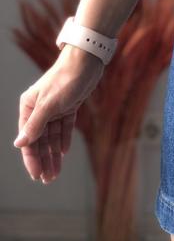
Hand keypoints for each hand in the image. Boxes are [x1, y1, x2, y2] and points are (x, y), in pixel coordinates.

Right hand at [13, 45, 104, 182]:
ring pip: (52, 135)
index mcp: (29, 106)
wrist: (87, 60)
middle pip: (40, 140)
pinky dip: (64, 138)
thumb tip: (20, 143)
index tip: (37, 176)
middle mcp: (39, 108)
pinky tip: (64, 152)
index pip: (28, 139)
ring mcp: (54, 107)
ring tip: (56, 172)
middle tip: (48, 180)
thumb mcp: (49, 104)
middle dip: (43, 160)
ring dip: (54, 153)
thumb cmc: (66, 79)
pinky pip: (64, 126)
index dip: (32, 159)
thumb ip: (35, 125)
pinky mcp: (69, 105)